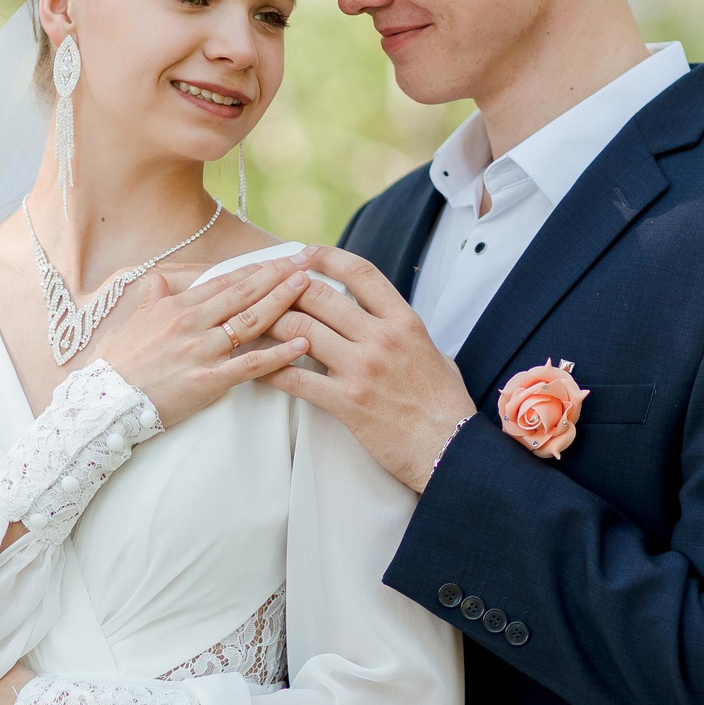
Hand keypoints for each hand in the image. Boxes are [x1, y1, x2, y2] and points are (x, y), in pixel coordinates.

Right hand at [89, 256, 315, 428]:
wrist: (105, 402)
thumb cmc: (117, 365)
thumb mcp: (131, 323)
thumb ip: (150, 298)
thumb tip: (157, 279)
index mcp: (176, 306)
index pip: (224, 281)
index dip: (255, 268)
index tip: (279, 258)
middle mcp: (192, 322)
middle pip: (243, 293)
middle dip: (277, 274)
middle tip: (306, 260)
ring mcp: (201, 349)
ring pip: (251, 320)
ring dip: (283, 301)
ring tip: (308, 287)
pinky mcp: (209, 379)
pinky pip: (251, 364)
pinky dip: (279, 354)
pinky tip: (302, 344)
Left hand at [262, 247, 476, 492]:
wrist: (450, 450)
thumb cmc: (444, 405)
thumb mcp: (434, 354)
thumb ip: (405, 331)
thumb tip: (387, 318)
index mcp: (404, 322)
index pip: (360, 272)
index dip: (326, 256)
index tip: (305, 254)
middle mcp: (381, 339)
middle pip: (319, 295)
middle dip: (288, 288)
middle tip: (269, 290)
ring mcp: (362, 370)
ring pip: (300, 329)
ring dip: (271, 323)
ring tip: (254, 322)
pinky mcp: (345, 402)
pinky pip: (294, 378)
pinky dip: (268, 368)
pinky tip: (253, 364)